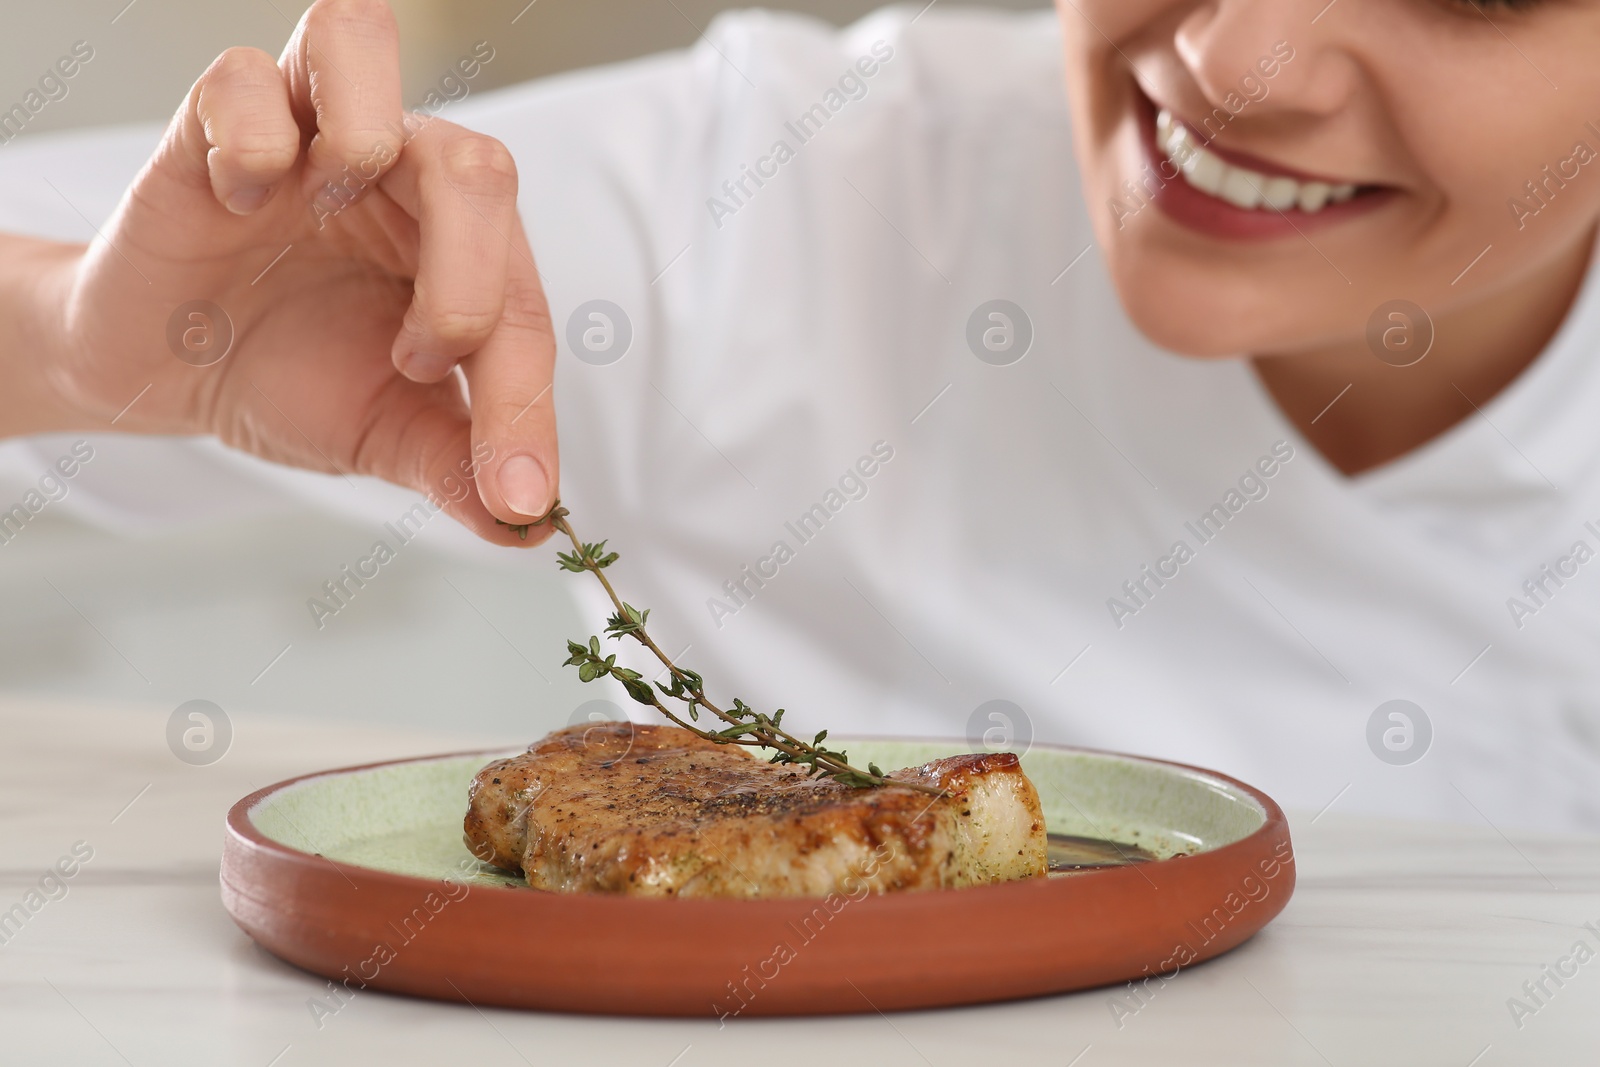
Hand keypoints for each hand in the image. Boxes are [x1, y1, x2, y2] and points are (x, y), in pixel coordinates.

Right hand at [25, 0, 557, 544]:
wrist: (165, 376)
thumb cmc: (289, 379)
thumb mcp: (382, 433)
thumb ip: (456, 466)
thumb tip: (533, 525)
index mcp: (462, 246)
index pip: (521, 303)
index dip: (525, 401)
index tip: (515, 489)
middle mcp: (399, 172)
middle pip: (477, 167)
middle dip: (467, 284)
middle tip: (416, 361)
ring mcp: (308, 133)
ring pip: (366, 46)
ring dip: (366, 142)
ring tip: (330, 220)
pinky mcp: (214, 121)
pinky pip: (242, 78)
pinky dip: (248, 144)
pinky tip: (236, 207)